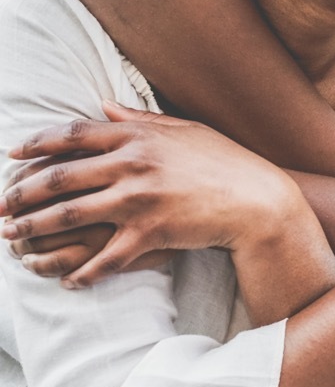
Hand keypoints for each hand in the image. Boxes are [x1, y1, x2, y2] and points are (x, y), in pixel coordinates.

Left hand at [1, 100, 306, 287]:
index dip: (35, 145)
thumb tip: (103, 107)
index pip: (71, 135)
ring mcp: (139, 200)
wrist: (259, 200)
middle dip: (20, 194)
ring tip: (13, 238)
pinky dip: (80, 272)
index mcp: (138, 135)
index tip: (11, 156)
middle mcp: (132, 164)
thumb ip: (140, 119)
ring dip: (34, 230)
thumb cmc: (225, 162)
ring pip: (68, 217)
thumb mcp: (185, 129)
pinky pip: (103, 258)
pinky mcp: (150, 233)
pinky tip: (66, 279)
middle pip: (58, 178)